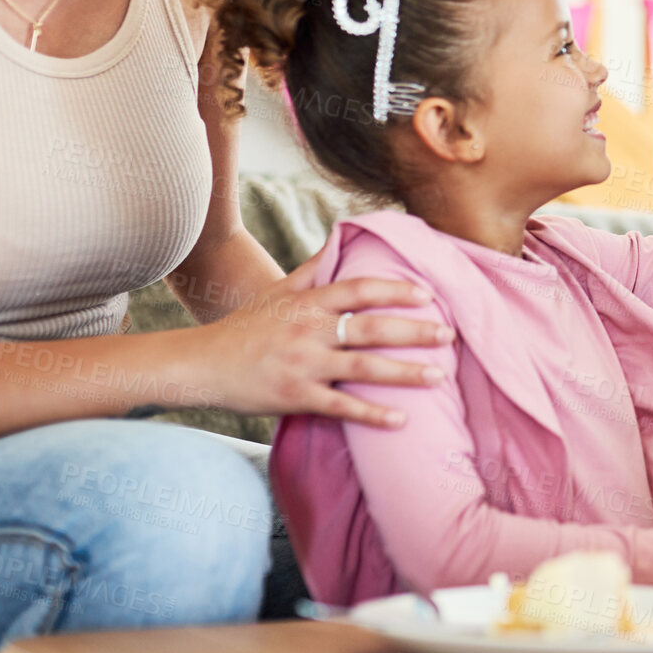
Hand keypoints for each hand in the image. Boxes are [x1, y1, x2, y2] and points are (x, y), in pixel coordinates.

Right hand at [194, 250, 454, 426]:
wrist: (203, 365)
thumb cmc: (246, 327)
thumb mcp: (278, 290)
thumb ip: (314, 266)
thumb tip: (342, 233)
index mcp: (308, 302)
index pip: (359, 289)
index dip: (396, 290)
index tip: (428, 293)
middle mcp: (309, 331)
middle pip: (370, 328)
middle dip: (414, 331)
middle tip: (449, 335)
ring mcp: (303, 365)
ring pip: (363, 368)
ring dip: (405, 373)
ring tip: (438, 376)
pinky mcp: (296, 396)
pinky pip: (341, 407)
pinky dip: (372, 414)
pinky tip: (401, 420)